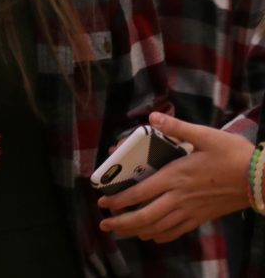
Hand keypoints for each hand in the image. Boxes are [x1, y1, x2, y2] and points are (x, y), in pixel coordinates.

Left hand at [98, 112, 253, 243]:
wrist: (258, 179)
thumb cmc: (231, 154)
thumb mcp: (204, 135)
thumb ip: (176, 127)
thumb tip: (153, 117)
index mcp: (176, 176)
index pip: (141, 192)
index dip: (120, 199)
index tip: (103, 202)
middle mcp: (179, 197)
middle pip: (145, 216)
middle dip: (122, 222)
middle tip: (105, 224)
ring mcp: (190, 211)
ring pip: (158, 228)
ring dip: (136, 231)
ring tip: (122, 232)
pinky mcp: (201, 218)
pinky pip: (176, 232)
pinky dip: (160, 236)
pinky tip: (152, 236)